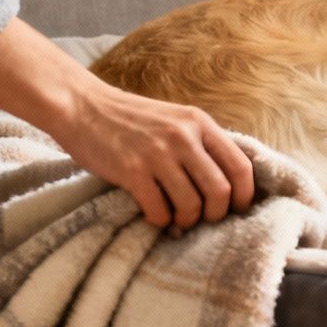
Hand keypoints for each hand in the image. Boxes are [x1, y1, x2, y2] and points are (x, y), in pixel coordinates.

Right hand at [0, 18, 254, 228]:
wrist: (81, 105)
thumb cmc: (130, 118)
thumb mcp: (175, 119)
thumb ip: (201, 143)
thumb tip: (228, 183)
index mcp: (200, 123)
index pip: (240, 166)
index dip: (245, 195)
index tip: (238, 209)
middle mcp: (183, 137)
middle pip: (221, 191)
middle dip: (216, 214)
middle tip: (205, 220)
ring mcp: (157, 154)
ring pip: (192, 205)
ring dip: (187, 221)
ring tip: (178, 221)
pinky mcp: (131, 171)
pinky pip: (159, 210)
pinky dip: (161, 221)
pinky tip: (155, 217)